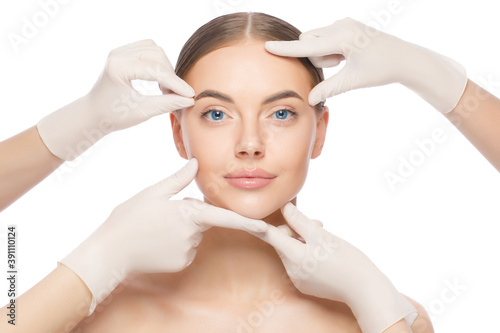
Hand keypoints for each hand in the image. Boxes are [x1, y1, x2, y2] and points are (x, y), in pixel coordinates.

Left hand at [37, 39, 194, 160]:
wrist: (94, 113)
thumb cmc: (114, 116)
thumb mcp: (142, 112)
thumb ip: (167, 104)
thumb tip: (189, 100)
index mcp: (118, 67)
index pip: (155, 69)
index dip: (175, 83)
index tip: (191, 94)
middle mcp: (117, 54)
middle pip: (157, 55)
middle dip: (171, 75)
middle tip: (176, 95)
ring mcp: (120, 50)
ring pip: (155, 50)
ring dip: (166, 68)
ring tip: (166, 89)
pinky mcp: (124, 52)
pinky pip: (149, 49)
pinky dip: (159, 63)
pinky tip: (159, 79)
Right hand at [59, 158, 267, 314]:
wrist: (110, 253)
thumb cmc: (129, 219)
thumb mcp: (153, 193)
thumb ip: (178, 179)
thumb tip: (194, 162)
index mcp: (189, 215)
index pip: (225, 217)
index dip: (248, 222)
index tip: (266, 227)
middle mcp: (193, 235)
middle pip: (203, 220)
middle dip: (190, 214)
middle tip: (161, 212)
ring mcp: (187, 252)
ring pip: (193, 234)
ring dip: (181, 228)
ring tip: (154, 226)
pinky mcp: (180, 264)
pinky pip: (186, 248)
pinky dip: (176, 242)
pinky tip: (156, 240)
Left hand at [256, 202, 416, 332]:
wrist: (366, 290)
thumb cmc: (347, 261)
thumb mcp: (323, 236)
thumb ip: (300, 221)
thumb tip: (285, 207)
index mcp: (294, 256)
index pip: (269, 235)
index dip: (257, 222)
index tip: (243, 215)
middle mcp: (291, 270)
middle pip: (283, 241)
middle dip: (297, 229)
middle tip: (317, 224)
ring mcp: (299, 279)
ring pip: (293, 250)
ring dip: (304, 239)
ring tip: (325, 236)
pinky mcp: (307, 284)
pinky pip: (301, 262)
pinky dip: (309, 252)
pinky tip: (326, 251)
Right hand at [265, 17, 466, 113]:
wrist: (403, 58)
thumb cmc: (381, 69)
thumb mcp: (353, 81)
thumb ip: (329, 89)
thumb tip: (309, 99)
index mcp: (343, 37)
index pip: (307, 45)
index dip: (286, 48)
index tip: (267, 45)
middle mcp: (341, 25)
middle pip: (309, 40)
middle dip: (315, 56)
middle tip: (338, 65)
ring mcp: (343, 23)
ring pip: (316, 40)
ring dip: (324, 54)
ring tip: (345, 61)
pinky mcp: (345, 25)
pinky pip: (325, 38)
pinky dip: (330, 50)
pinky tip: (347, 55)